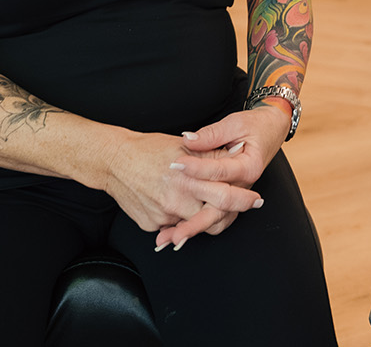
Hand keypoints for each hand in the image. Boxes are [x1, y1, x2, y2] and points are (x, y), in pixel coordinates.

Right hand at [98, 131, 263, 246]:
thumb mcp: (184, 146)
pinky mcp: (151, 225)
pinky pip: (173, 225)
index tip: (256, 201)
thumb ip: (211, 153)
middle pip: (213, 218)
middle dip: (228, 215)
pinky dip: (178, 216)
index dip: (244, 200)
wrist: (114, 161)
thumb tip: (237, 152)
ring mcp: (163, 216)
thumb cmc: (149, 149)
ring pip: (193, 223)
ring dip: (201, 215)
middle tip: (238, 210)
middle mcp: (176, 201)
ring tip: (199, 201)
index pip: (225, 196)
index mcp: (188, 179)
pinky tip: (171, 201)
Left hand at [152, 106, 289, 246]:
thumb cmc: (254, 126)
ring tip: (168, 238)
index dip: (197, 168)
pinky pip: (213, 215)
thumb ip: (211, 134)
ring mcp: (237, 194)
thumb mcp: (235, 123)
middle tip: (173, 233)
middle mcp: (244, 186)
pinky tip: (173, 231)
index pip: (220, 171)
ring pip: (215, 218)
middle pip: (219, 209)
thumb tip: (188, 140)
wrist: (271, 131)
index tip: (175, 165)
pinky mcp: (229, 198)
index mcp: (249, 166)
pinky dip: (194, 224)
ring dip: (192, 229)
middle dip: (194, 223)